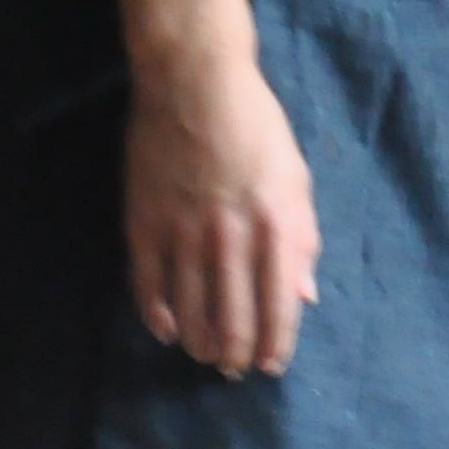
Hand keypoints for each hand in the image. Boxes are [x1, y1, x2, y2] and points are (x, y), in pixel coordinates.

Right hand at [123, 32, 320, 379]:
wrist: (193, 80)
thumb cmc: (256, 127)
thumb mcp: (296, 178)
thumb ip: (302, 239)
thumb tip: (305, 297)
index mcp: (276, 223)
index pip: (279, 306)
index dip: (276, 345)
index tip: (272, 365)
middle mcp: (230, 234)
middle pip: (232, 319)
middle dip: (236, 354)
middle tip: (235, 368)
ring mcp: (182, 229)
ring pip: (190, 310)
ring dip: (200, 343)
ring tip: (206, 355)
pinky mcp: (144, 220)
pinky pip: (148, 283)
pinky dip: (157, 315)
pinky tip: (167, 330)